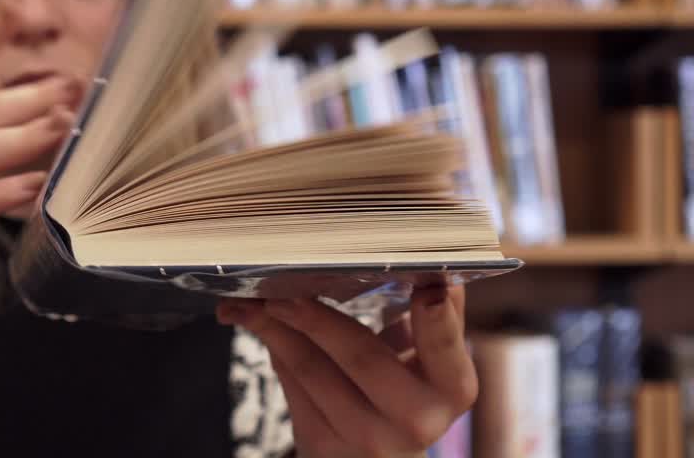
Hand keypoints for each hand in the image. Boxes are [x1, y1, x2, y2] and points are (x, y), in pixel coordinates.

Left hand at [217, 286, 474, 457]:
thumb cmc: (403, 393)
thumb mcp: (427, 361)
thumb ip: (431, 315)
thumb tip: (431, 261)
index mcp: (451, 389)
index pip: (444, 347)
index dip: (435, 316)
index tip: (423, 278)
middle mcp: (416, 419)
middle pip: (359, 355)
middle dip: (315, 316)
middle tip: (280, 286)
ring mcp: (367, 437)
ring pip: (310, 368)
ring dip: (274, 325)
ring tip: (249, 298)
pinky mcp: (324, 445)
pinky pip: (290, 383)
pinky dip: (271, 344)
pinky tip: (252, 320)